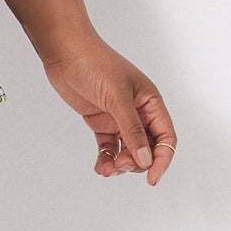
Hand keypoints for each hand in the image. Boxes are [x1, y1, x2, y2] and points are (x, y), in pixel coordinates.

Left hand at [37, 29, 176, 183]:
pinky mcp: (101, 121)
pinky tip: (100, 167)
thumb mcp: (117, 98)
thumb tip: (145, 160)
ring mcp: (119, 117)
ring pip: (127, 150)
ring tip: (107, 169)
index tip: (151, 178)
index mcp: (150, 102)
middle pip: (147, 148)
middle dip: (136, 162)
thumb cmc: (95, 65)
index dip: (162, 159)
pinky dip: (106, 159)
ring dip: (120, 163)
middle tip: (120, 165)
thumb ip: (132, 130)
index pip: (165, 137)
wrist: (65, 53)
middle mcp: (138, 112)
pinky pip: (109, 147)